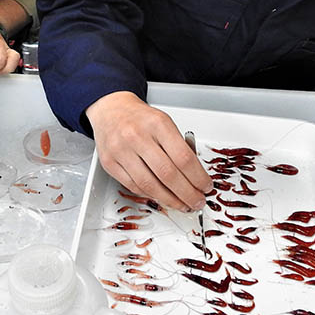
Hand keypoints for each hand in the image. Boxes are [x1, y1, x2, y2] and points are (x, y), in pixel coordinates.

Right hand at [86, 91, 212, 212]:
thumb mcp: (164, 122)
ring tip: (182, 204)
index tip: (205, 187)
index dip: (198, 177)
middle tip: (197, 202)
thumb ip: (178, 146)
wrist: (111, 110)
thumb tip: (195, 177)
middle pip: (168, 174)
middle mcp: (137, 136)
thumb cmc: (140, 118)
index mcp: (157, 124)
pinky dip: (151, 195)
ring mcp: (121, 150)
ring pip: (149, 185)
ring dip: (170, 200)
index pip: (183, 157)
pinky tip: (161, 196)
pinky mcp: (109, 162)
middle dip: (187, 194)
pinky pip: (134, 186)